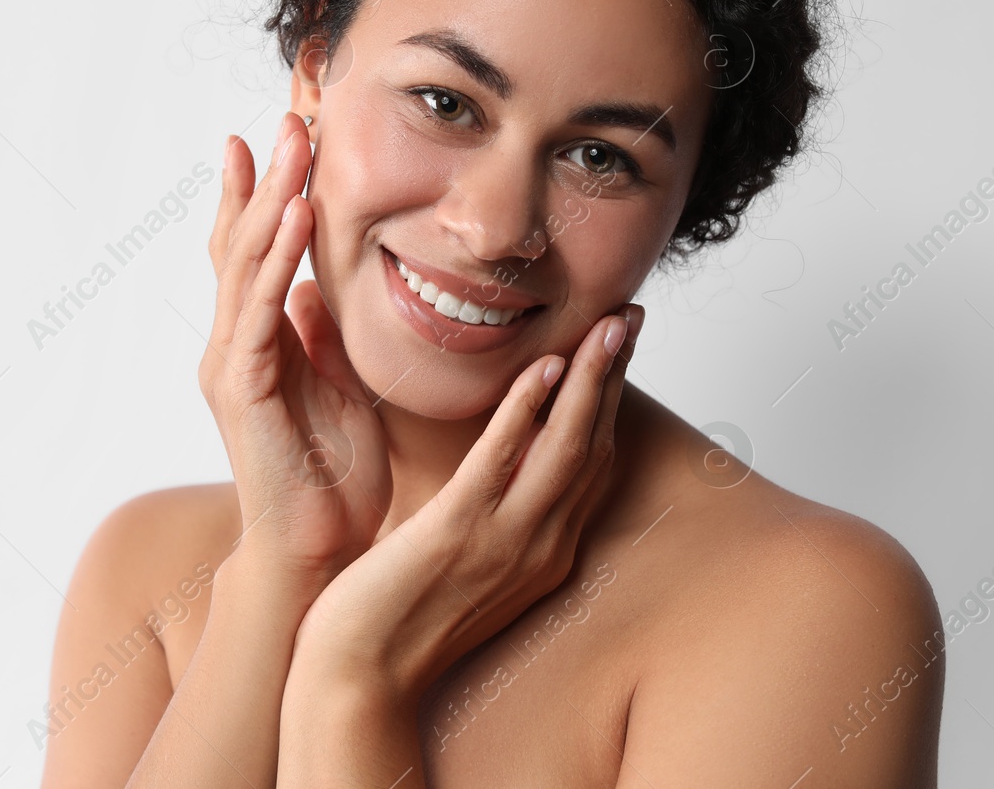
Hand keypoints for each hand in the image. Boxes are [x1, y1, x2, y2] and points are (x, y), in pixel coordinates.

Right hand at [199, 111, 390, 580]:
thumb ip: (319, 335)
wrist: (320, 550)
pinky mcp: (244, 388)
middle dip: (263, 179)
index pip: (256, 255)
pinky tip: (294, 216)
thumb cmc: (333, 476)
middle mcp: (235, 346)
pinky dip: (275, 260)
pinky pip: (260, 311)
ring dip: (269, 201)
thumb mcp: (337, 386)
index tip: (278, 139)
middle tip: (285, 117)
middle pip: (242, 245)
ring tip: (288, 144)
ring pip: (245, 266)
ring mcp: (233, 365)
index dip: (264, 196)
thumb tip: (313, 285)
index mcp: (258, 343)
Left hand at [285, 303, 644, 700]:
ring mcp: (505, 542)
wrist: (360, 679)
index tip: (621, 344)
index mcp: (546, 550)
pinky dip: (527, 412)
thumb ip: (493, 509)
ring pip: (564, 447)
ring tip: (608, 324)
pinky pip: (502, 463)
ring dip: (589, 380)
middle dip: (616, 376)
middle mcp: (542, 546)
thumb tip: (499, 459)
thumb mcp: (467, 558)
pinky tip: (541, 369)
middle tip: (633, 314)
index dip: (612, 398)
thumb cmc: (399, 615)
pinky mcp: (457, 535)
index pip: (593, 460)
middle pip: (594, 444)